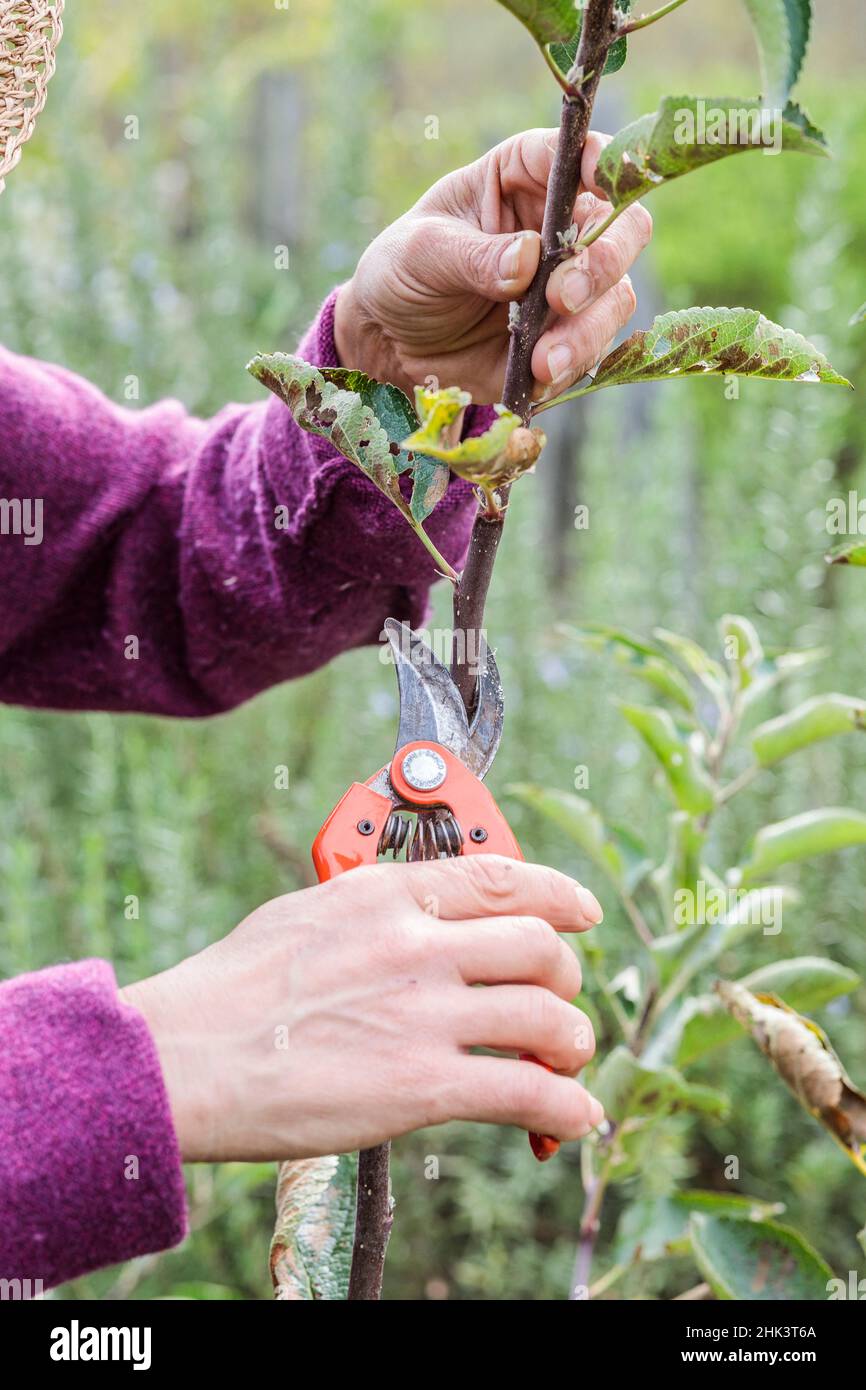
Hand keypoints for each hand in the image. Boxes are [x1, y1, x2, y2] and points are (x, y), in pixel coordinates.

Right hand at [121, 855, 603, 1160]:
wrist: (184, 1060)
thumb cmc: (228, 990)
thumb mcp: (306, 913)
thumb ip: (373, 908)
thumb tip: (417, 914)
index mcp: (386, 895)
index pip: (501, 878)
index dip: (559, 894)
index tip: (582, 911)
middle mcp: (416, 945)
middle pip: (541, 946)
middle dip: (566, 977)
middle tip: (558, 1002)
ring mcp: (422, 1015)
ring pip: (548, 1017)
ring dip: (573, 1043)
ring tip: (565, 1062)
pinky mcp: (420, 1086)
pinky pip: (528, 1091)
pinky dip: (567, 1105)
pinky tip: (573, 1116)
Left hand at [334, 127, 651, 402]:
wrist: (391, 344)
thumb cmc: (403, 273)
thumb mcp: (422, 253)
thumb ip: (474, 255)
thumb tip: (528, 258)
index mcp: (524, 178)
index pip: (578, 155)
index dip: (601, 164)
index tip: (598, 184)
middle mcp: (561, 225)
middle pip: (623, 227)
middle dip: (603, 262)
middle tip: (563, 297)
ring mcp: (570, 283)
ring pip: (614, 296)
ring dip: (587, 330)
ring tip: (544, 360)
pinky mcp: (566, 335)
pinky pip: (592, 348)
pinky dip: (571, 364)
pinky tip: (538, 376)